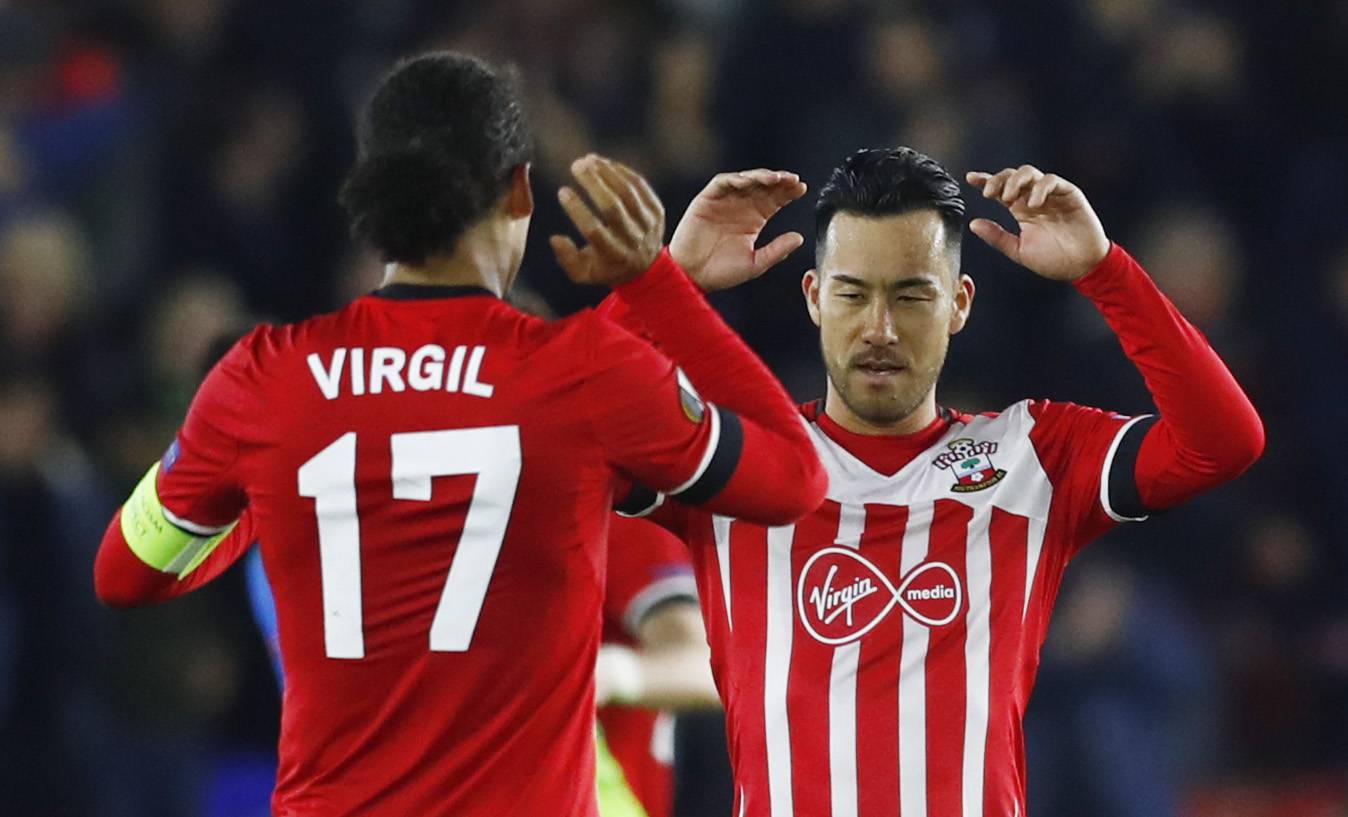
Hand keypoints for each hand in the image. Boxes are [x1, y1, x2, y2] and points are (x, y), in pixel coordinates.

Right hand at [551, 154, 665, 285]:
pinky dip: (622, 172)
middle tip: (576, 165)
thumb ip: (567, 259)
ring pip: (627, 192)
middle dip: (593, 183)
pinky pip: (640, 186)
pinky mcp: (657, 211)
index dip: (577, 210)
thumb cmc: (607, 266)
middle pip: (612, 207)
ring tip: (588, 159)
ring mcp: (648, 224)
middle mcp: (633, 239)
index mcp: (613, 255)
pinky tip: (605, 163)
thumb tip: (555, 238)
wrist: (648, 268)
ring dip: (607, 172)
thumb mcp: (585, 273)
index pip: (593, 230)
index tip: (562, 191)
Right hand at [670, 169, 806, 290]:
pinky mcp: (706, 200)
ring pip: (746, 180)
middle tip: (792, 180)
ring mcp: (724, 201)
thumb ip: (777, 251)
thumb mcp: (755, 264)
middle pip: (764, 186)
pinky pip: (721, 183)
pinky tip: (747, 182)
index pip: (775, 200)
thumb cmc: (721, 273)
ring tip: (774, 179)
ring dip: (760, 176)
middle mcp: (741, 207)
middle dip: (779, 180)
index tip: (802, 188)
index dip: (788, 192)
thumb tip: (800, 238)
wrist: (692, 276)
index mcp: (754, 220)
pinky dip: (734, 180)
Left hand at [967, 166, 1109, 281]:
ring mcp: (1051, 195)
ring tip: (1009, 198)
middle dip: (998, 180)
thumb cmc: (1054, 260)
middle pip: (1012, 176)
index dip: (985, 180)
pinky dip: (1040, 188)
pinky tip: (1034, 204)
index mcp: (1020, 210)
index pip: (1000, 190)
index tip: (970, 178)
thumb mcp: (1019, 251)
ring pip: (1030, 173)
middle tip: (989, 193)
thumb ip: (997, 237)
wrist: (1082, 267)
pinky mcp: (1068, 193)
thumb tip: (972, 224)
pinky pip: (1051, 181)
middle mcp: (1033, 199)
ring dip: (1016, 181)